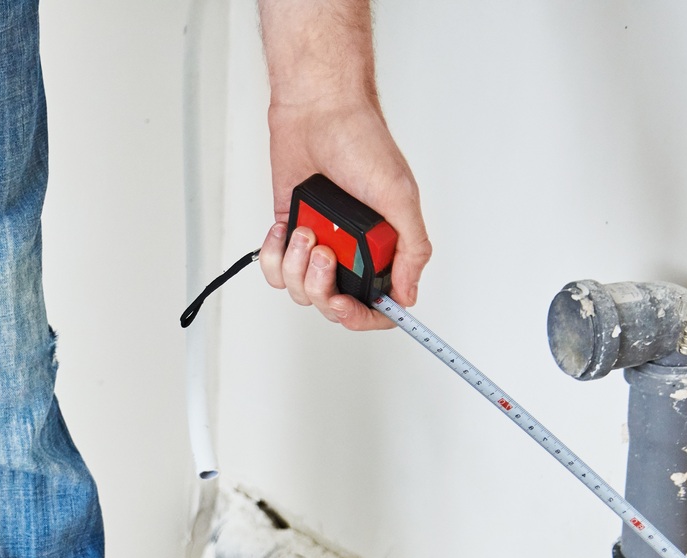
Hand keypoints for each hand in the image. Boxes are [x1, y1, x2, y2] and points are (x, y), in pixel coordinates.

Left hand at [257, 98, 429, 330]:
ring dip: (296, 265)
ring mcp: (318, 244)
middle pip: (334, 304)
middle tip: (323, 255)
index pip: (379, 305)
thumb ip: (412, 248)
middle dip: (322, 287)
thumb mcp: (400, 197)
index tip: (346, 306)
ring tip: (306, 230)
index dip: (362, 316)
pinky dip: (274, 254)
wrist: (316, 113)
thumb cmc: (362, 142)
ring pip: (300, 290)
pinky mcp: (288, 234)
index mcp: (384, 247)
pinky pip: (275, 269)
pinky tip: (284, 227)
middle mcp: (352, 251)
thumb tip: (409, 292)